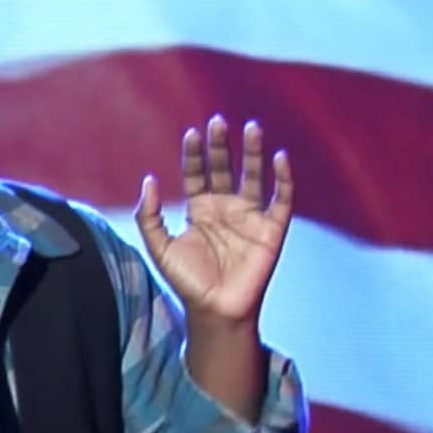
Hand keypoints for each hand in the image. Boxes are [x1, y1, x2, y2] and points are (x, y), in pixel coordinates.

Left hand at [135, 115, 293, 326]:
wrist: (215, 311)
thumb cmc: (187, 281)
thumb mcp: (159, 247)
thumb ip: (148, 216)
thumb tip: (149, 180)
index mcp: (199, 209)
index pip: (197, 173)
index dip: (195, 154)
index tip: (192, 133)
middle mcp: (225, 208)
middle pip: (224, 168)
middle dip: (221, 146)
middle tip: (218, 122)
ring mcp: (250, 217)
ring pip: (254, 177)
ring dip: (253, 153)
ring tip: (252, 128)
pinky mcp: (272, 230)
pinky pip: (282, 200)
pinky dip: (283, 179)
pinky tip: (279, 158)